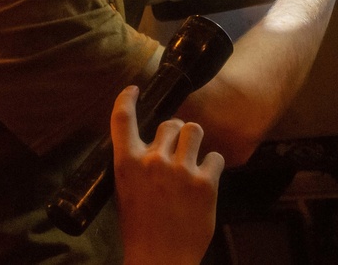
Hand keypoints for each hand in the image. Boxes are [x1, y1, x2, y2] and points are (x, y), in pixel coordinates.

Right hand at [111, 85, 224, 264]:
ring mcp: (181, 171)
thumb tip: (148, 145)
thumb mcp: (125, 191)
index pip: (123, 119)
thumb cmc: (140, 229)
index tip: (133, 89)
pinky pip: (215, 157)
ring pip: (194, 130)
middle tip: (177, 150)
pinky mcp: (205, 183)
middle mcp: (154, 161)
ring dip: (194, 141)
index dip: (127, 99)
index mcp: (127, 163)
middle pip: (170, 124)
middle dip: (175, 133)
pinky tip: (207, 179)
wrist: (160, 260)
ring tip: (193, 156)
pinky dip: (213, 166)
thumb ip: (136, 165)